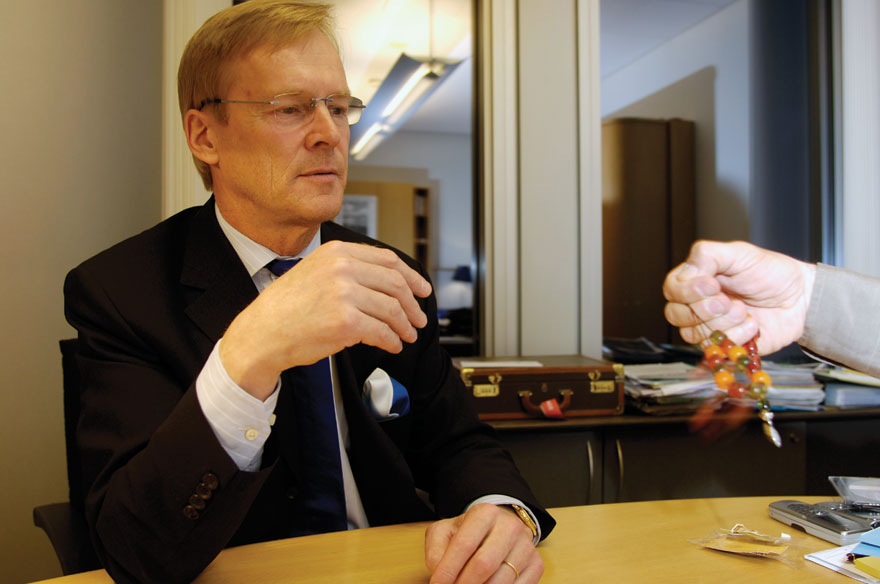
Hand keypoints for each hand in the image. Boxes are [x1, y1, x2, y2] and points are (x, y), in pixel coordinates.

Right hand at [220, 241, 431, 398]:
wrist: (262, 333)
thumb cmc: (287, 307)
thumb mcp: (316, 271)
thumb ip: (349, 269)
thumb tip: (388, 281)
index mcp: (337, 252)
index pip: (388, 260)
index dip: (411, 276)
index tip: (422, 289)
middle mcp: (342, 268)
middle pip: (395, 284)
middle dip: (413, 304)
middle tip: (418, 319)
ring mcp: (344, 294)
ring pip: (392, 309)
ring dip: (405, 325)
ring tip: (407, 335)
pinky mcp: (346, 322)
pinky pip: (382, 331)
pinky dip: (392, 340)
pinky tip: (392, 345)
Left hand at [425, 504, 542, 583]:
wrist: (499, 529)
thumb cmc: (468, 533)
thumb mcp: (445, 532)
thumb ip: (437, 551)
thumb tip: (440, 572)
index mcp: (485, 513)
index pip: (464, 545)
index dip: (448, 570)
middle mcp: (509, 526)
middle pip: (484, 564)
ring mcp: (526, 545)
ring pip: (501, 580)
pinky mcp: (537, 564)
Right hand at [662, 240, 815, 354]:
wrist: (801, 299)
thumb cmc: (772, 273)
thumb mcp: (739, 253)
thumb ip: (708, 254)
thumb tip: (688, 269)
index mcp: (696, 279)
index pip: (672, 289)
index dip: (688, 291)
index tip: (713, 285)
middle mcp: (697, 304)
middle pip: (676, 315)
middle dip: (706, 309)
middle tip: (730, 301)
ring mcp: (710, 326)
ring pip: (694, 334)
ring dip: (723, 323)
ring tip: (745, 311)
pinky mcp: (724, 345)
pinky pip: (716, 349)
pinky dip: (737, 337)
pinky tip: (752, 326)